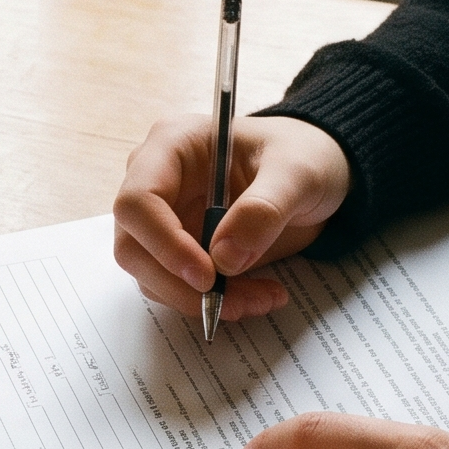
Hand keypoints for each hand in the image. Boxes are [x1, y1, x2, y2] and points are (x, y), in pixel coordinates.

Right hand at [114, 115, 351, 323]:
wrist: (315, 174)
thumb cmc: (302, 156)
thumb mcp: (298, 173)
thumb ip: (264, 209)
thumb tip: (225, 257)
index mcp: (171, 145)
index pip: (137, 201)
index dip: (164, 243)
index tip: (208, 274)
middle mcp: (156, 182)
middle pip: (133, 246)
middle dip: (179, 284)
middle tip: (232, 302)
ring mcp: (163, 218)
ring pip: (152, 275)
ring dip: (199, 300)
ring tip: (260, 298)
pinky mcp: (178, 249)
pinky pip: (178, 287)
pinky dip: (213, 302)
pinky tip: (256, 295)